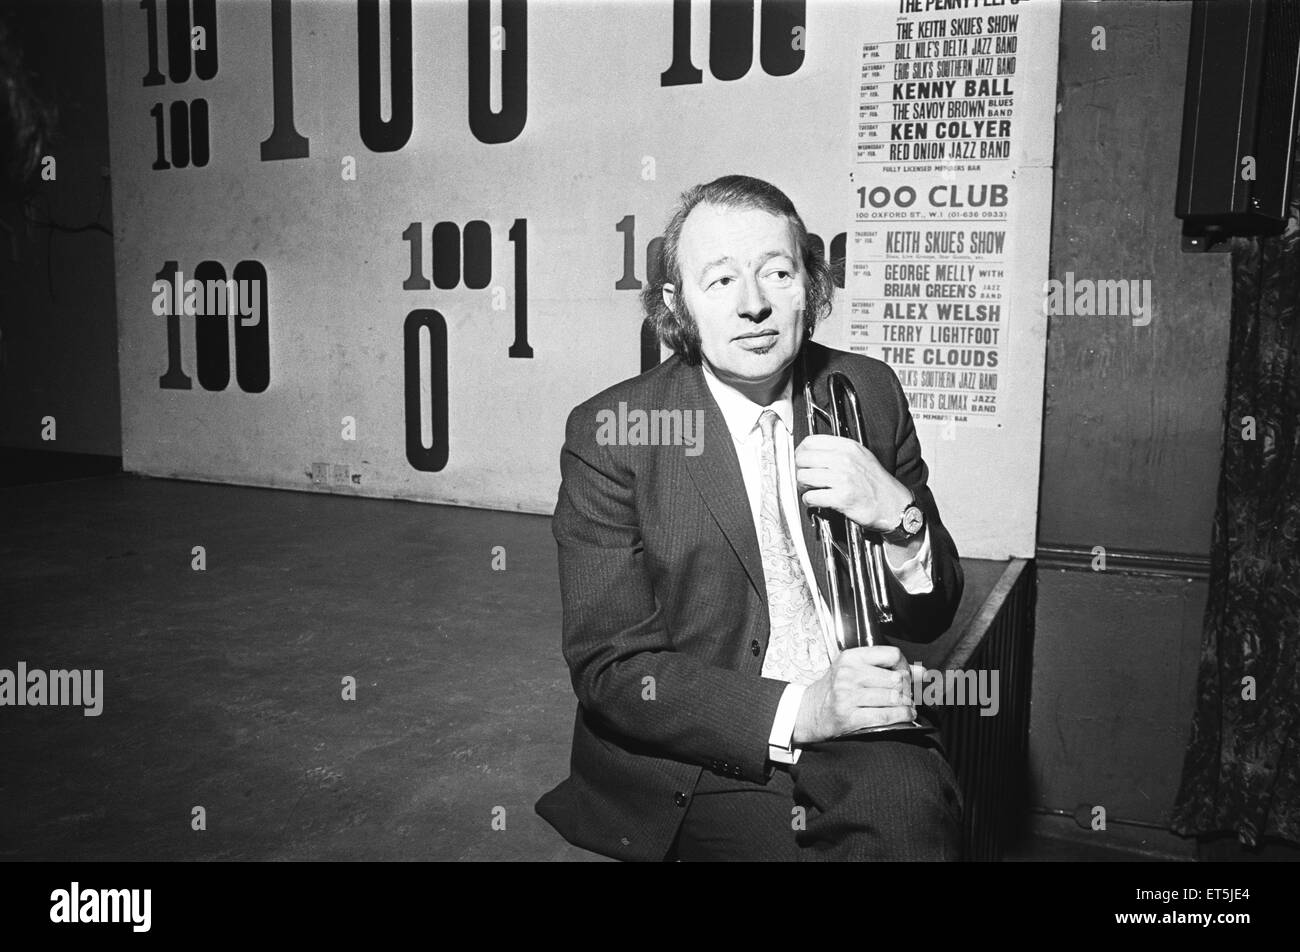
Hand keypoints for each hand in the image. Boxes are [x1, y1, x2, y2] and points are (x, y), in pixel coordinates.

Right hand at [792, 646, 915, 744]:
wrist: (808, 712)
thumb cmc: (833, 690)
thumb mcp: (855, 671)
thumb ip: (888, 668)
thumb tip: (922, 672)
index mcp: (850, 658)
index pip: (892, 655)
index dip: (905, 666)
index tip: (906, 675)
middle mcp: (848, 675)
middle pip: (896, 678)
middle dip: (908, 690)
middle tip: (908, 695)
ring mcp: (848, 696)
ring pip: (894, 698)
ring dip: (907, 705)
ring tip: (907, 707)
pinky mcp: (850, 717)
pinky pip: (886, 716)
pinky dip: (901, 717)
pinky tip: (904, 716)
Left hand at [795, 434, 911, 531]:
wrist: (894, 505)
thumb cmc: (877, 484)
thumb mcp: (861, 456)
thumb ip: (839, 451)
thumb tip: (812, 452)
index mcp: (848, 447)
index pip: (810, 442)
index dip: (800, 452)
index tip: (801, 461)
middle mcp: (845, 460)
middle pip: (803, 459)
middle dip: (799, 471)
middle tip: (804, 479)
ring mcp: (843, 478)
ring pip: (803, 478)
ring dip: (802, 487)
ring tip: (810, 490)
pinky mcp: (841, 498)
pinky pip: (811, 497)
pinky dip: (809, 501)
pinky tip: (815, 501)